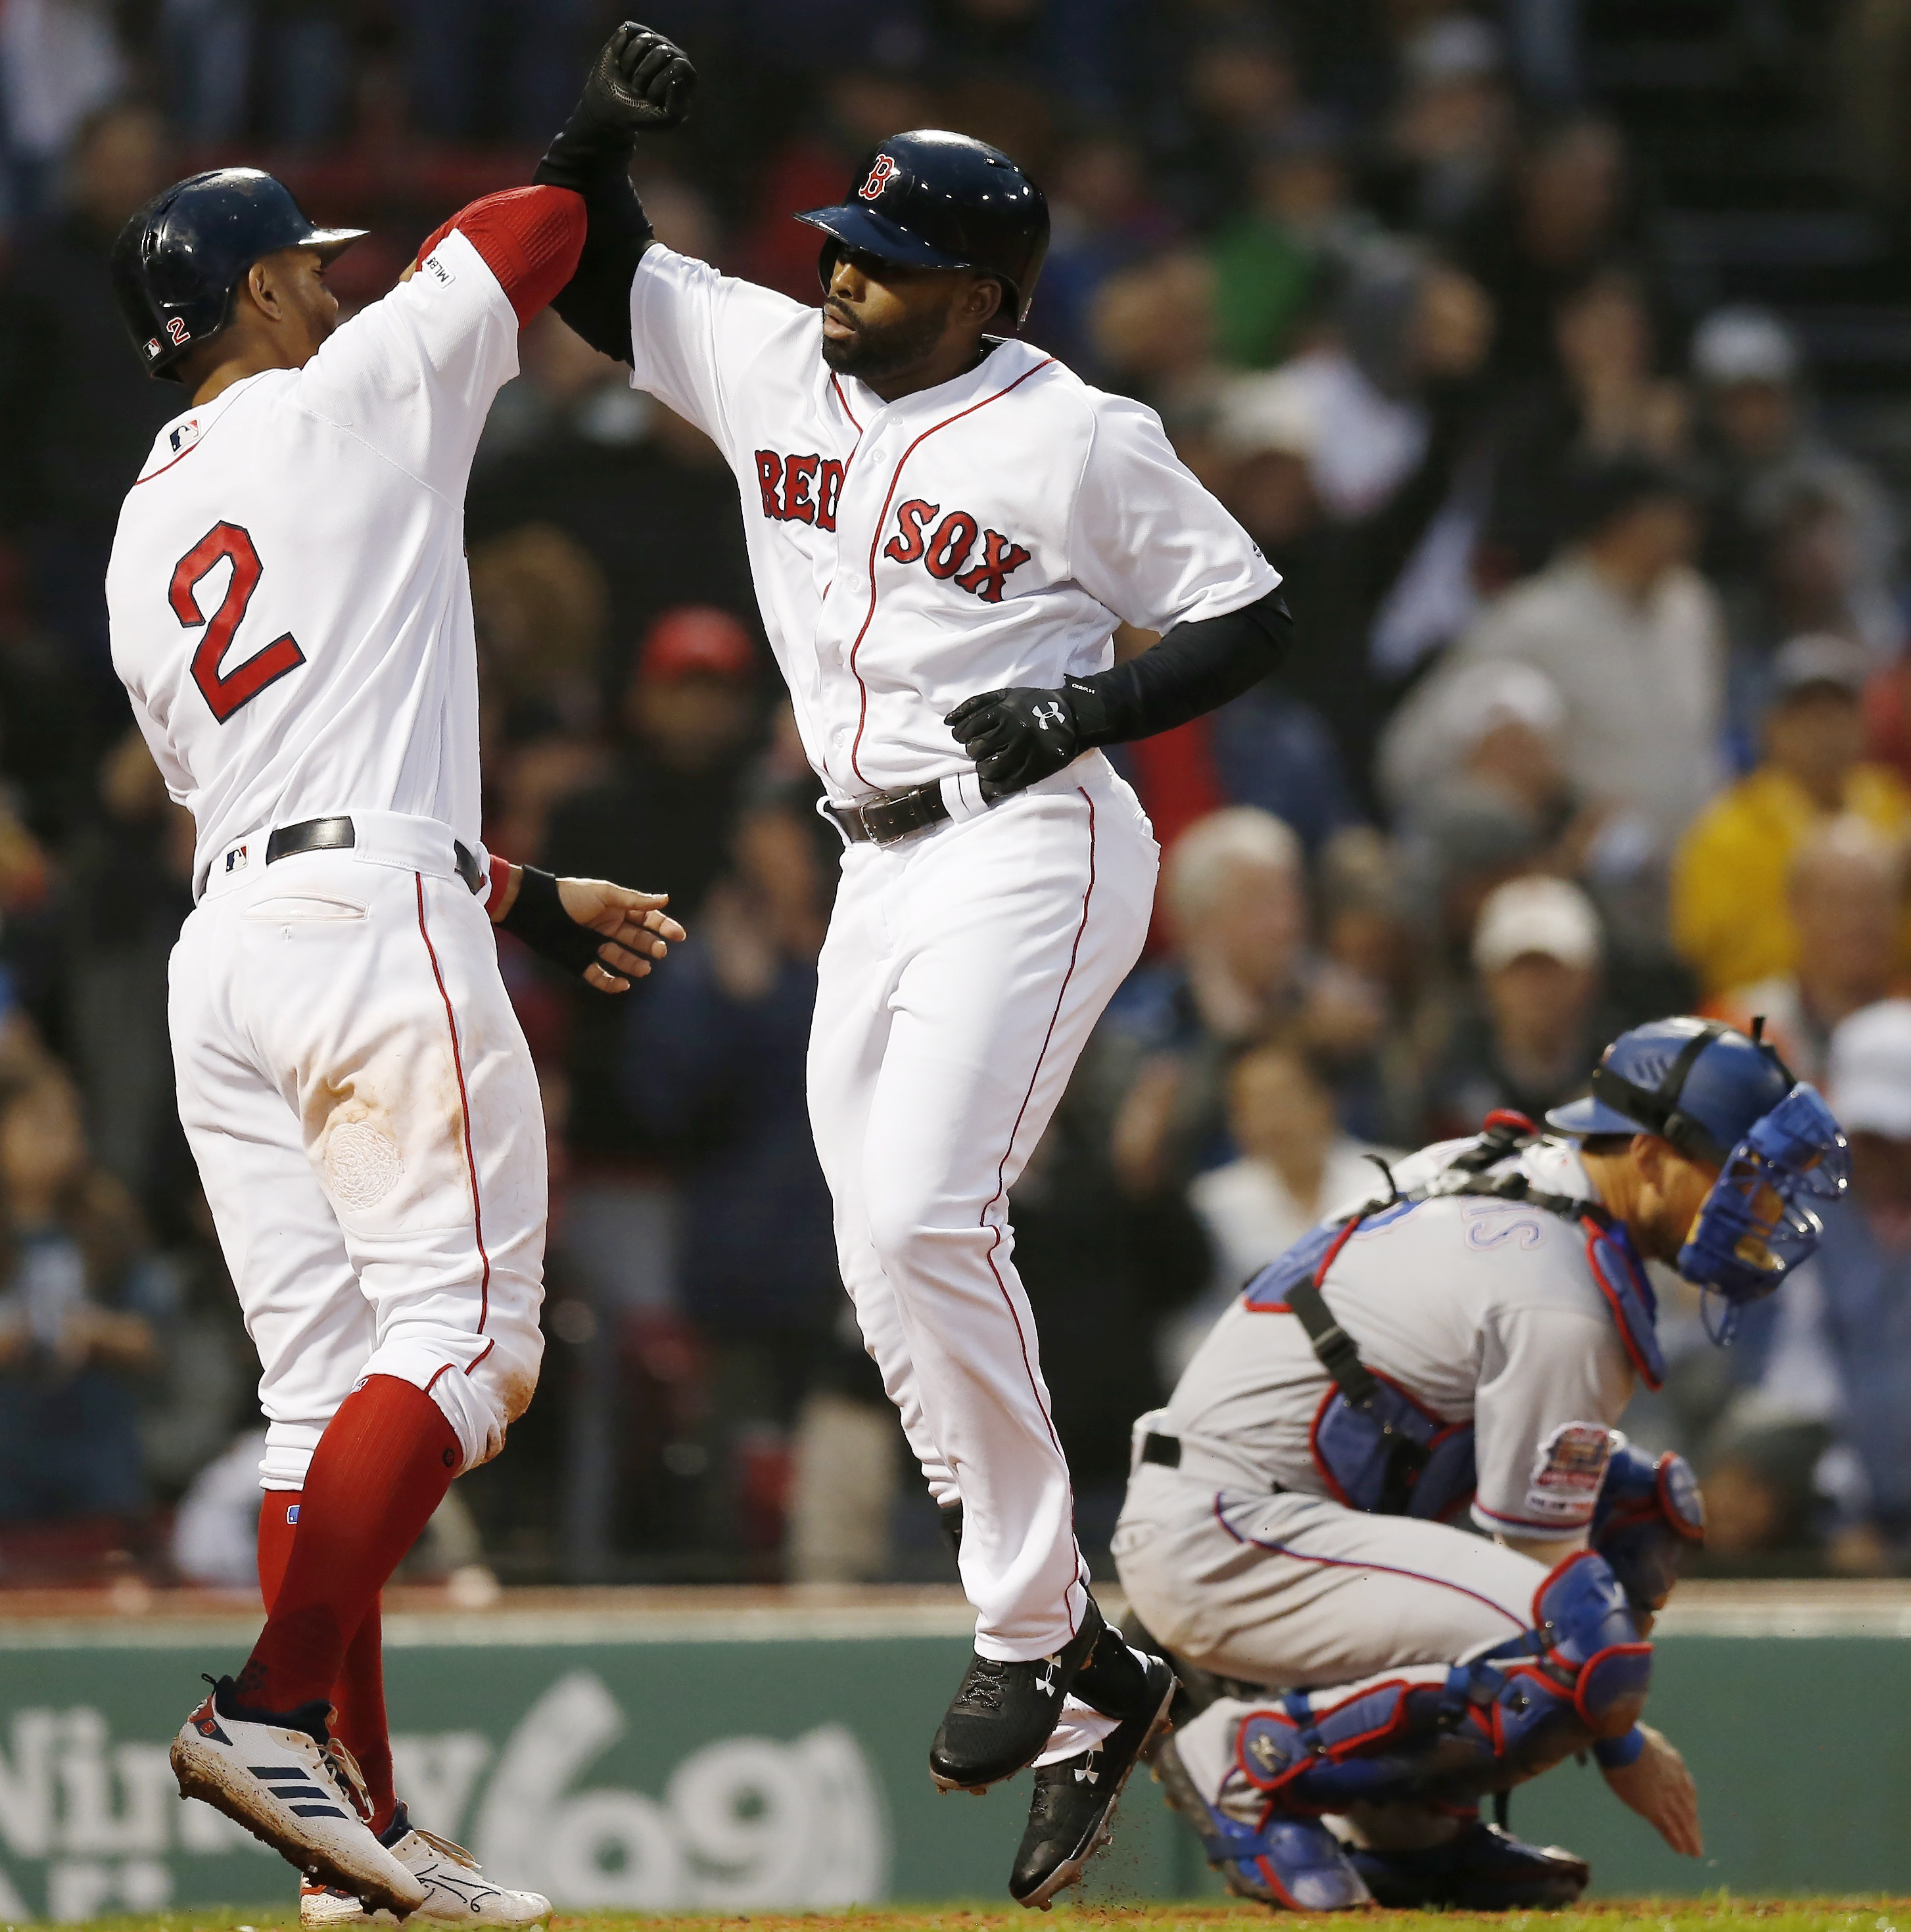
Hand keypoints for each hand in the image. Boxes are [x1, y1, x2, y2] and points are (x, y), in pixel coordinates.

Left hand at [554, 877, 685, 992]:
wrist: (536, 909)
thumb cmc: (571, 897)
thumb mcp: (606, 894)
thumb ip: (634, 900)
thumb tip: (665, 900)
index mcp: (617, 909)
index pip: (647, 919)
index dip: (663, 927)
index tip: (677, 936)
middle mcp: (609, 928)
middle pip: (637, 940)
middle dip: (651, 946)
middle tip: (660, 952)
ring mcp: (595, 946)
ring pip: (622, 959)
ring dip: (635, 964)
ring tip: (645, 968)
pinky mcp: (580, 962)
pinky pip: (600, 976)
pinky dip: (612, 983)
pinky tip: (623, 985)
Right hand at [580, 21, 695, 138]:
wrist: (612, 107)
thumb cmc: (641, 113)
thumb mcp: (663, 119)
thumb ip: (677, 106)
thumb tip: (678, 80)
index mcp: (685, 73)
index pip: (679, 66)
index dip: (661, 82)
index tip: (650, 97)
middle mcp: (671, 52)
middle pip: (662, 51)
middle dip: (643, 74)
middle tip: (636, 88)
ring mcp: (652, 40)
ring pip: (643, 40)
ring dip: (629, 64)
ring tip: (628, 76)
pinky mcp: (633, 32)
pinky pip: (626, 32)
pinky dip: (618, 50)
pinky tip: (618, 63)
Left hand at [945, 686, 1080, 801]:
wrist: (1073, 718)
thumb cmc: (1035, 704)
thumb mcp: (1007, 695)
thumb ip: (976, 704)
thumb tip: (948, 721)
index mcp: (1003, 712)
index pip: (968, 729)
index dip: (962, 736)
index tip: (966, 737)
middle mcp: (1011, 732)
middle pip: (976, 750)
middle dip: (973, 751)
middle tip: (980, 750)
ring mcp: (1023, 753)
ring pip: (988, 769)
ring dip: (983, 769)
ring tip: (988, 764)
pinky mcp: (1033, 770)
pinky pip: (1006, 785)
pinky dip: (993, 787)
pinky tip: (992, 783)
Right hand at [1603, 1724, 1701, 1856]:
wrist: (1623, 1743)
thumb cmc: (1630, 1735)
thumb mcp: (1650, 1737)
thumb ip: (1655, 1744)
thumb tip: (1653, 1741)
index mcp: (1675, 1766)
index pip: (1687, 1790)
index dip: (1690, 1805)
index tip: (1692, 1815)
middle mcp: (1675, 1784)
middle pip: (1688, 1810)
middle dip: (1693, 1827)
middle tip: (1698, 1843)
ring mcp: (1666, 1798)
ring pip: (1682, 1823)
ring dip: (1689, 1839)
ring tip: (1694, 1852)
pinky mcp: (1654, 1808)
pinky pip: (1668, 1828)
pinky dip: (1675, 1840)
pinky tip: (1680, 1850)